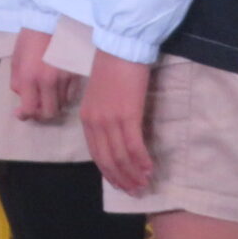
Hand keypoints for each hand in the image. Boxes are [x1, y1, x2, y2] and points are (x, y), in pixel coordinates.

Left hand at [10, 27, 78, 121]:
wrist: (51, 20)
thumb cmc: (30, 38)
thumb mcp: (16, 59)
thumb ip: (17, 81)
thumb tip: (22, 96)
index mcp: (29, 77)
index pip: (30, 109)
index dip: (24, 115)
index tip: (20, 113)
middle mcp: (48, 82)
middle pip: (49, 113)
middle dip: (40, 115)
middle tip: (35, 109)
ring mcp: (65, 79)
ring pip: (61, 105)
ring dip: (52, 105)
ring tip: (46, 98)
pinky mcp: (76, 74)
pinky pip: (72, 95)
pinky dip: (64, 97)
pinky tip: (58, 91)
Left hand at [81, 50, 154, 194]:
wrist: (120, 47)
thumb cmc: (112, 68)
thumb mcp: (102, 96)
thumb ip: (105, 116)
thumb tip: (118, 136)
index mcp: (87, 117)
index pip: (97, 153)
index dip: (109, 172)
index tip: (120, 184)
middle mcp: (95, 122)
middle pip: (107, 159)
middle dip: (121, 178)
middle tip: (135, 191)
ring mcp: (111, 119)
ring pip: (121, 155)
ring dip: (133, 173)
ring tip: (145, 184)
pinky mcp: (128, 114)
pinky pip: (134, 145)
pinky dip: (141, 160)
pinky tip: (150, 169)